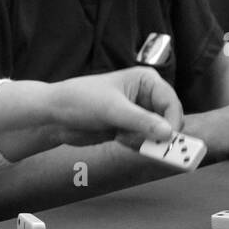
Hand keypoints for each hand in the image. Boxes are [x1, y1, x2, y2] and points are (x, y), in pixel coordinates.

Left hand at [45, 68, 183, 147]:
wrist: (55, 115)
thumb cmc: (80, 101)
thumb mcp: (112, 110)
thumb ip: (141, 121)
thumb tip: (168, 132)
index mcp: (146, 81)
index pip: (171, 103)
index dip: (173, 122)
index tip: (167, 141)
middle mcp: (146, 96)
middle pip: (168, 120)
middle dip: (157, 134)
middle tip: (149, 147)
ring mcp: (138, 113)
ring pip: (157, 134)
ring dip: (143, 140)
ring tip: (122, 136)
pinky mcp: (129, 128)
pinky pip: (144, 141)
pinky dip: (135, 144)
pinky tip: (118, 138)